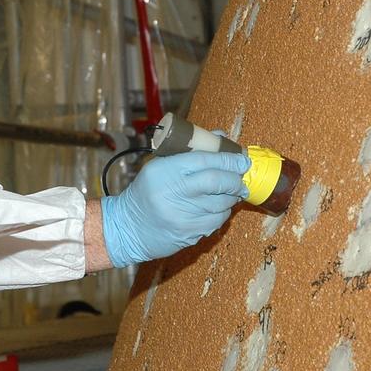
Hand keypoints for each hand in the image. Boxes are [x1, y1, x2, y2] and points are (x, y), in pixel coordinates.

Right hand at [100, 150, 248, 266]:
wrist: (128, 228)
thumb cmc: (147, 192)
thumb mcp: (160, 165)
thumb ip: (190, 152)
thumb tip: (222, 137)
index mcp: (165, 170)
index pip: (204, 160)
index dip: (228, 158)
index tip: (242, 158)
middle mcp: (174, 192)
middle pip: (216, 181)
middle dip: (235, 178)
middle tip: (242, 175)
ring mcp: (183, 215)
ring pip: (221, 203)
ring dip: (232, 195)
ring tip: (231, 190)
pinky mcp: (190, 233)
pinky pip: (217, 220)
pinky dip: (223, 212)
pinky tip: (217, 207)